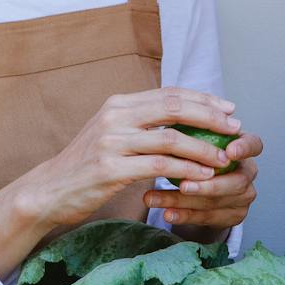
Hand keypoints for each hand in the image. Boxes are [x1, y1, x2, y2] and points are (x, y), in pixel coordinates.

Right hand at [9, 88, 242, 230]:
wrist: (49, 191)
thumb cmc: (86, 166)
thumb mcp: (111, 134)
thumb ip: (140, 124)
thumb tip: (183, 119)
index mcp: (118, 104)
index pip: (169, 94)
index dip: (203, 99)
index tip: (229, 108)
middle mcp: (115, 117)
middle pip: (174, 108)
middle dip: (210, 117)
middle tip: (235, 127)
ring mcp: (111, 142)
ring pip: (171, 138)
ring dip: (204, 148)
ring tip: (225, 158)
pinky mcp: (111, 169)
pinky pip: (159, 166)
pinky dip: (186, 170)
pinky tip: (203, 176)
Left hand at [146, 130, 262, 231]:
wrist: (199, 190)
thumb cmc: (193, 155)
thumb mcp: (192, 141)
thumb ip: (189, 133)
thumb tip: (167, 122)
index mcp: (242, 148)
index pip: (254, 145)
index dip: (244, 148)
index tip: (229, 151)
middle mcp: (247, 173)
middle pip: (236, 181)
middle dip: (208, 184)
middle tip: (182, 184)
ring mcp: (243, 197)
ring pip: (215, 201)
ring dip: (182, 200)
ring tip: (155, 198)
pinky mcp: (234, 216)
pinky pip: (207, 217)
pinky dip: (184, 215)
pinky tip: (167, 214)